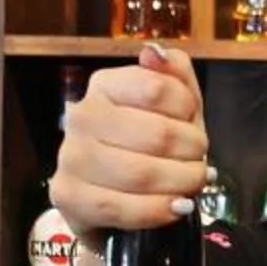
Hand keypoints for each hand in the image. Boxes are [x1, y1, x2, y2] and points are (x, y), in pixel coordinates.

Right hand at [47, 44, 209, 241]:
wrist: (114, 198)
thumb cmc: (149, 147)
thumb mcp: (173, 109)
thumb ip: (174, 76)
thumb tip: (155, 54)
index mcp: (105, 85)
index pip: (160, 88)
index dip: (188, 112)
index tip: (192, 124)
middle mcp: (82, 115)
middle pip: (158, 135)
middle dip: (192, 153)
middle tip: (200, 162)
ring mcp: (70, 156)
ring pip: (141, 174)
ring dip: (181, 183)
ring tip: (191, 184)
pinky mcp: (67, 196)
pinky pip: (120, 207)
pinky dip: (158, 211)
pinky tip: (175, 207)